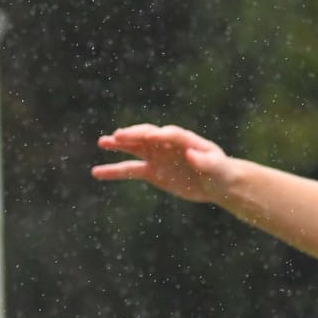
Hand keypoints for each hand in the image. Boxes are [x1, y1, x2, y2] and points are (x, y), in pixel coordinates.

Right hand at [93, 124, 237, 204]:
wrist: (217, 183)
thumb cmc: (220, 171)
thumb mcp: (217, 166)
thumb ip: (205, 160)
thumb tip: (191, 154)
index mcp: (186, 139)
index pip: (171, 134)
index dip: (161, 135)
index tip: (150, 136)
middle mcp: (167, 144)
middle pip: (148, 136)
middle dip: (134, 135)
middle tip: (118, 135)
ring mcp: (157, 157)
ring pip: (134, 148)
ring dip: (119, 145)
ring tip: (102, 142)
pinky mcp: (152, 172)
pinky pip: (130, 170)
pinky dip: (114, 171)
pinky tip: (96, 172)